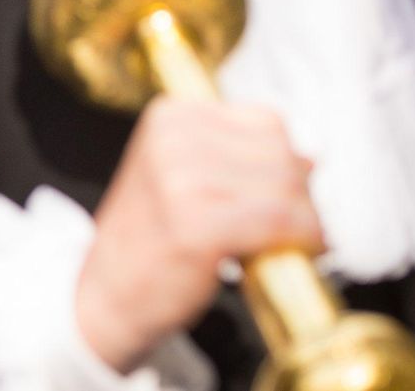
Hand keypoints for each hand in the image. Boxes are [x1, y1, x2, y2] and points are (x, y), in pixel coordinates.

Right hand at [74, 98, 323, 372]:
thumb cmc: (149, 240)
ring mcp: (182, 180)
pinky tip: (299, 253)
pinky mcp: (197, 225)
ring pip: (287, 186)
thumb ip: (235, 159)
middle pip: (280, 153)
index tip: (290, 196)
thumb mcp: (178, 175)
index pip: (266, 122)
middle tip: (298, 227)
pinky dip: (303, 238)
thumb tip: (311, 158)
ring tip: (297, 243)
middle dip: (302, 194)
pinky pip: (279, 221)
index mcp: (169, 117)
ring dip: (306, 220)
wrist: (104, 297)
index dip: (289, 162)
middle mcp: (172, 139)